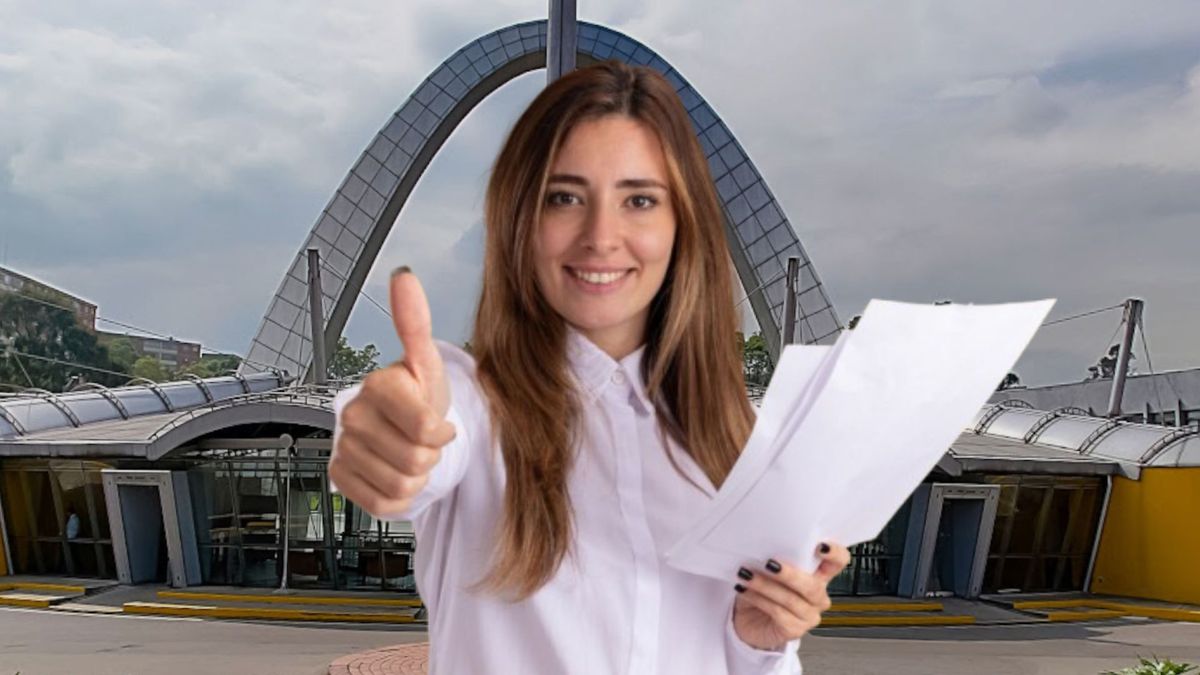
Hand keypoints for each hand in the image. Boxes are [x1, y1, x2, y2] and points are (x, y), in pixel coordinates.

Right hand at [328, 267, 455, 516]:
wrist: (405, 430)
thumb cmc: (422, 396)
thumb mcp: (428, 363)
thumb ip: (415, 322)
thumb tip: (404, 276)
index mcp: (377, 386)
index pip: (424, 427)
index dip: (442, 432)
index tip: (440, 423)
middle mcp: (353, 415)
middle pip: (415, 460)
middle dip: (431, 456)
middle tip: (424, 440)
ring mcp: (343, 447)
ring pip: (401, 484)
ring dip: (417, 476)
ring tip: (411, 453)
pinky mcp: (341, 478)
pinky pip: (384, 503)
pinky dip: (400, 495)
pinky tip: (395, 471)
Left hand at [731, 543, 851, 650]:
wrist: (747, 620)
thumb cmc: (762, 589)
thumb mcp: (769, 569)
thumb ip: (777, 558)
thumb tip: (766, 545)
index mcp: (818, 575)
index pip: (839, 562)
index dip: (834, 554)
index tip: (820, 546)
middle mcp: (818, 596)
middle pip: (813, 586)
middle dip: (790, 575)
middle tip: (769, 564)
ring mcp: (809, 615)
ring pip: (791, 600)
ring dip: (765, 585)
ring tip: (746, 575)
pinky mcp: (795, 630)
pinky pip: (778, 613)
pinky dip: (758, 599)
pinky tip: (744, 590)